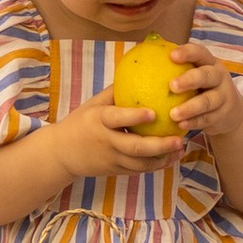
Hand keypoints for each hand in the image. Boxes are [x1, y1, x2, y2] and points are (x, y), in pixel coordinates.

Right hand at [55, 95, 181, 176]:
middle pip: (134, 147)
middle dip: (159, 145)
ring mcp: (111, 159)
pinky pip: (138, 171)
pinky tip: (171, 158)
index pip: (117, 118)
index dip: (135, 116)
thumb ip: (116, 92)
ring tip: (181, 149)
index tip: (154, 112)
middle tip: (179, 139)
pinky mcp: (114, 171)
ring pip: (140, 164)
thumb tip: (140, 71)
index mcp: (98, 121)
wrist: (61, 153)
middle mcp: (105, 141)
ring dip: (162, 158)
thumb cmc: (81, 122)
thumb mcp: (93, 104)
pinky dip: (156, 166)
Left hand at [162, 43, 242, 143]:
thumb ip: (173, 69)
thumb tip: (138, 59)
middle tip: (171, 86)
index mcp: (209, 63)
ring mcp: (224, 96)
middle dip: (190, 79)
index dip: (188, 53)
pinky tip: (180, 126)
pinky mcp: (224, 114)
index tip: (171, 55)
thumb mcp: (194, 75)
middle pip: (207, 75)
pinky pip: (207, 119)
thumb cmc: (201, 89)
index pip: (200, 53)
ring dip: (190, 108)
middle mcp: (219, 77)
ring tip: (173, 114)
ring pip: (208, 101)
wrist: (230, 111)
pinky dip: (194, 122)